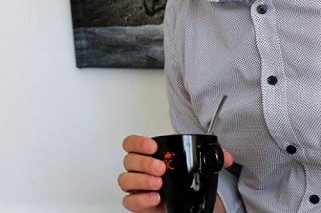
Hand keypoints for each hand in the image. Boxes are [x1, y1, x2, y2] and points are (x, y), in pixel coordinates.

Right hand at [118, 135, 233, 211]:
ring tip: (158, 183)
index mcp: (148, 156)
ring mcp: (138, 188)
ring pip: (125, 180)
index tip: (152, 146)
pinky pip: (129, 201)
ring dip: (141, 180)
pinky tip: (155, 197)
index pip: (132, 144)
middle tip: (160, 167)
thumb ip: (210, 160)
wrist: (189, 208)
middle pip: (129, 160)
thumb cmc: (185, 185)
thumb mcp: (198, 170)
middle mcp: (139, 171)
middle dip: (144, 162)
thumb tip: (224, 156)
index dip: (138, 143)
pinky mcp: (139, 205)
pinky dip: (140, 199)